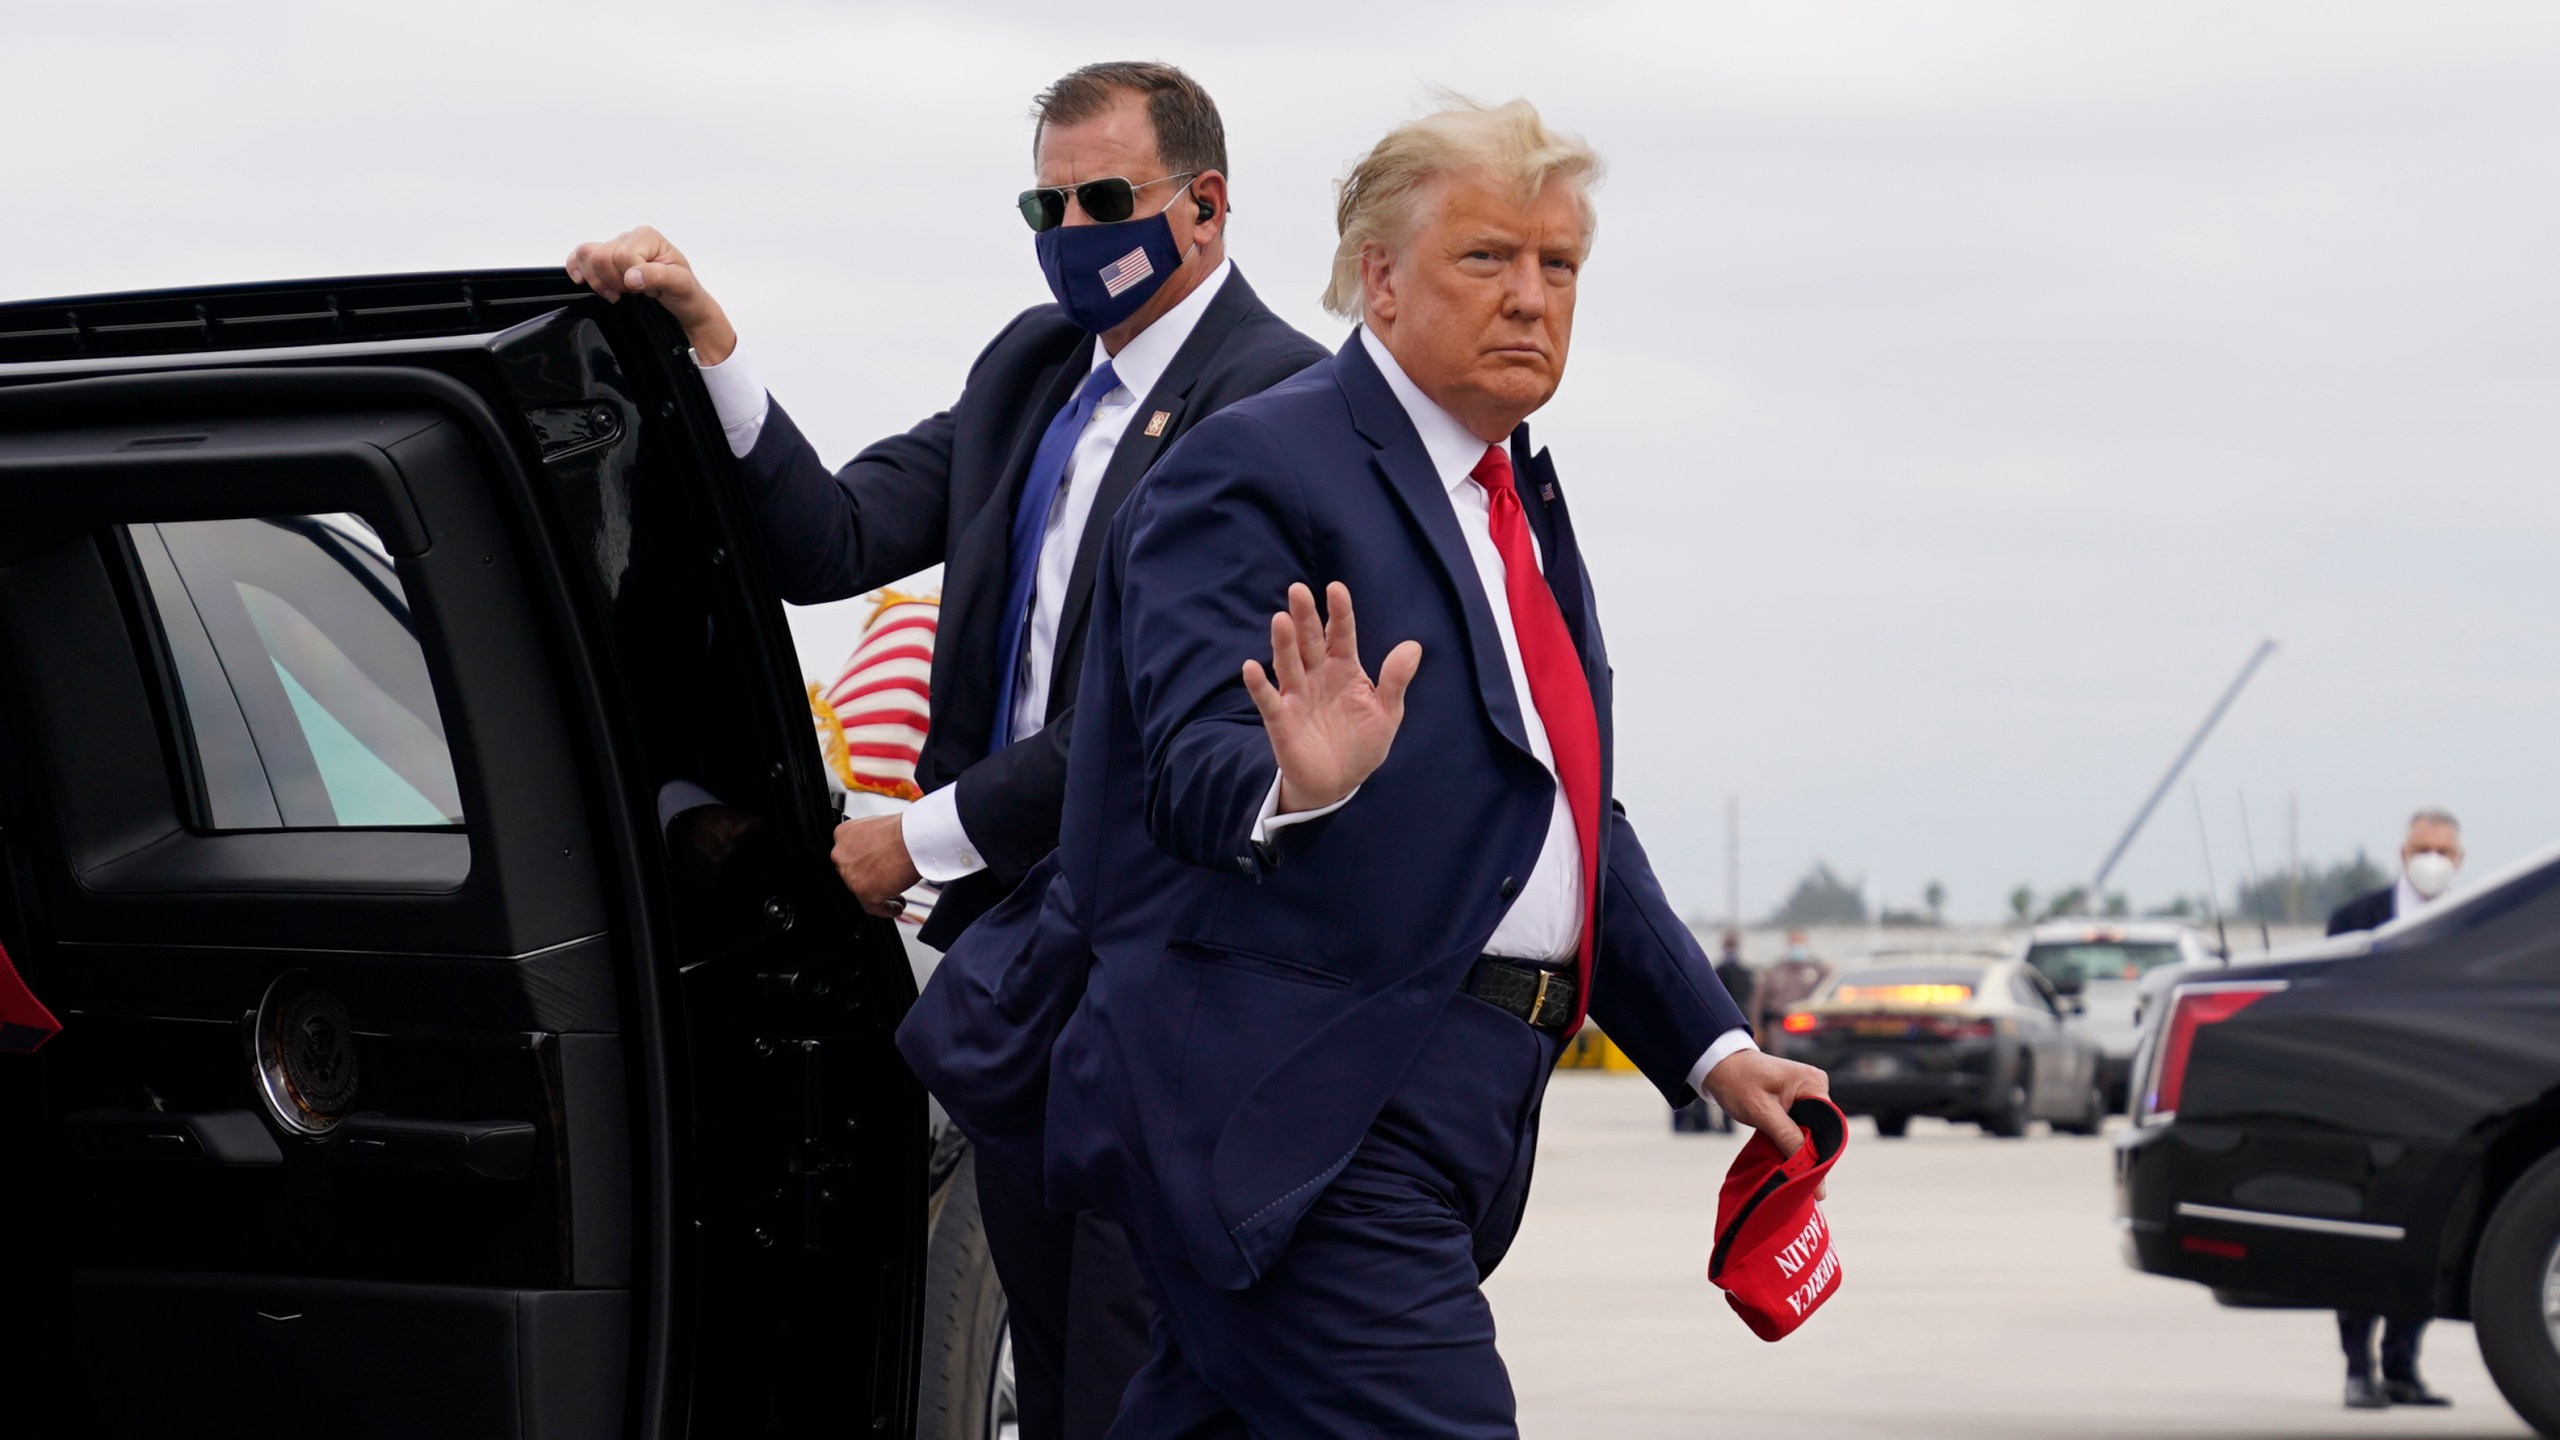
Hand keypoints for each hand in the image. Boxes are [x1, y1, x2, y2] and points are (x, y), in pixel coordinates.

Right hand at [564, 225, 737, 362]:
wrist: (684, 303)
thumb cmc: (684, 291)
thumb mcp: (680, 284)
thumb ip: (657, 276)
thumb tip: (632, 275)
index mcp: (647, 237)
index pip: (622, 256)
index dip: (629, 278)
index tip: (645, 289)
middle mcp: (629, 238)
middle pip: (600, 256)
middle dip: (613, 281)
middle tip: (631, 292)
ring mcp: (615, 247)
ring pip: (586, 256)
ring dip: (599, 281)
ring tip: (618, 292)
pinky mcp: (606, 259)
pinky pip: (580, 256)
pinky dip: (577, 268)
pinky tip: (582, 280)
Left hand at [829, 814, 920, 917]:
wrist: (914, 838)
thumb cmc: (904, 830)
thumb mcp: (878, 827)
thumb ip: (870, 841)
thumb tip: (879, 853)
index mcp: (843, 834)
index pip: (848, 854)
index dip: (862, 862)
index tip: (873, 866)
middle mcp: (841, 855)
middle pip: (853, 873)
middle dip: (870, 877)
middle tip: (886, 879)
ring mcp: (850, 875)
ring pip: (862, 890)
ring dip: (879, 894)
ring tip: (897, 895)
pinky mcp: (864, 893)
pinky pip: (874, 907)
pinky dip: (888, 909)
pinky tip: (898, 906)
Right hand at [1241, 582, 1421, 813]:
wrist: (1339, 782)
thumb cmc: (1362, 742)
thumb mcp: (1387, 712)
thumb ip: (1395, 680)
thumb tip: (1414, 646)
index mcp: (1344, 668)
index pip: (1341, 634)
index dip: (1339, 613)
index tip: (1336, 589)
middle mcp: (1317, 675)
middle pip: (1309, 641)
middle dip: (1304, 617)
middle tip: (1298, 591)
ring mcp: (1297, 695)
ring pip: (1288, 663)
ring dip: (1283, 643)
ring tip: (1281, 620)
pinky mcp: (1280, 720)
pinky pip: (1268, 699)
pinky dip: (1259, 685)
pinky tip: (1251, 667)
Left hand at [1705, 1049, 1833, 1181]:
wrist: (1720, 1065)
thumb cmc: (1737, 1081)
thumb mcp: (1761, 1110)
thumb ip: (1786, 1135)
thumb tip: (1807, 1165)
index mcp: (1813, 1083)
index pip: (1829, 1124)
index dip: (1822, 1151)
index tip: (1814, 1178)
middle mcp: (1816, 1086)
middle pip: (1822, 1129)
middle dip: (1813, 1154)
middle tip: (1808, 1186)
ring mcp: (1807, 1093)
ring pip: (1811, 1130)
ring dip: (1802, 1150)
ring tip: (1799, 1179)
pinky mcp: (1796, 1101)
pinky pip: (1801, 1126)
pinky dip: (1794, 1141)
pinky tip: (1790, 1160)